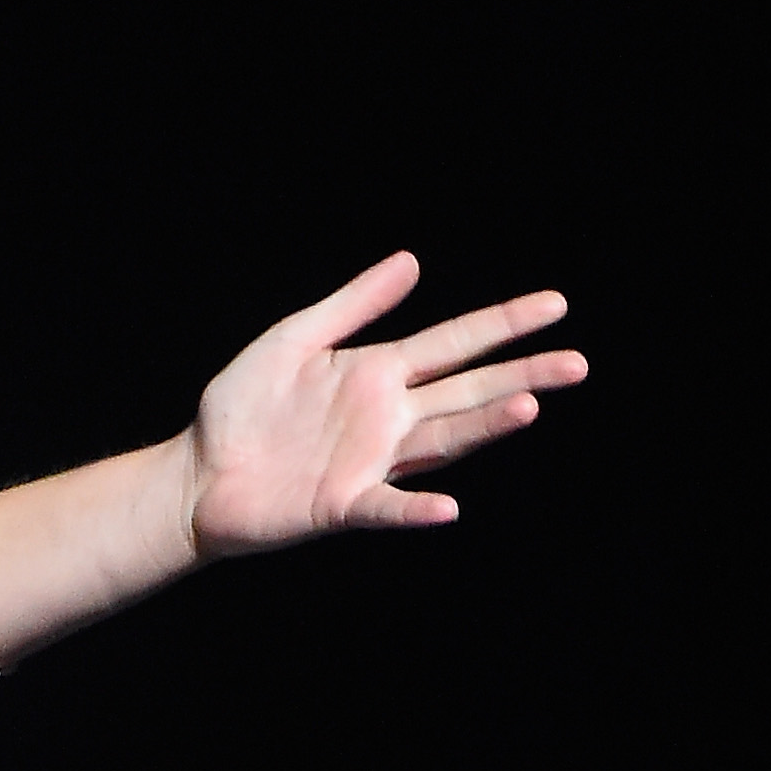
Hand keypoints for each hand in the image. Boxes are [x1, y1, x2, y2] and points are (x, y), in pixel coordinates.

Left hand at [184, 252, 587, 559]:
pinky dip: (415, 509)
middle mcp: (386, 418)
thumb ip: (351, 305)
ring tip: (528, 406)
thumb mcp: (292, 341)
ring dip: (483, 428)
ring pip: (441, 442)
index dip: (502, 324)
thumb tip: (412, 261)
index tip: (555, 305)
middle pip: (466, 392)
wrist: (194, 472)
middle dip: (520, 375)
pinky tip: (448, 508)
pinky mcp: (340, 504)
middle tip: (576, 364)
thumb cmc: (239, 409)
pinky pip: (385, 507)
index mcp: (377, 372)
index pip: (454, 343)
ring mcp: (369, 463)